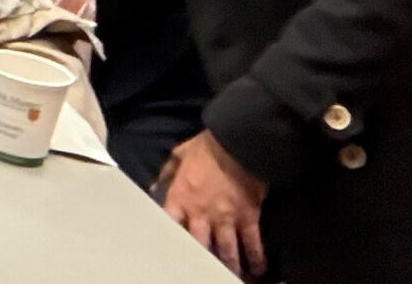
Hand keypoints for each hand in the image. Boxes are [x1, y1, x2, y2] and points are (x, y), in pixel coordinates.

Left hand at [159, 131, 267, 277]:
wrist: (237, 141)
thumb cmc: (207, 146)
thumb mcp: (180, 153)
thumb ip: (167, 172)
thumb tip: (153, 186)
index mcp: (182, 196)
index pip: (170, 223)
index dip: (169, 236)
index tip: (171, 247)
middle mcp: (201, 213)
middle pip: (198, 246)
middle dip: (201, 259)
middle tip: (203, 267)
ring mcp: (226, 218)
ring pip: (226, 251)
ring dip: (229, 265)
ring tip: (231, 275)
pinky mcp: (248, 218)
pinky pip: (252, 244)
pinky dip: (256, 258)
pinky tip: (258, 268)